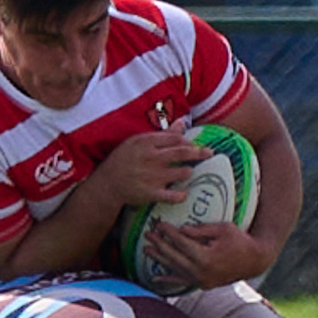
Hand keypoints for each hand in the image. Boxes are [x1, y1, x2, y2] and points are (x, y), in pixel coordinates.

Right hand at [92, 131, 209, 206]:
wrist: (107, 183)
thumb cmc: (124, 159)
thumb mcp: (138, 142)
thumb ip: (162, 134)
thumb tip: (182, 122)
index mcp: (147, 143)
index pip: (175, 138)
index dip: (187, 141)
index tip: (193, 145)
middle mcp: (151, 158)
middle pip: (182, 153)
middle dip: (199, 153)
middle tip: (209, 153)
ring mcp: (152, 177)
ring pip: (181, 173)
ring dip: (188, 172)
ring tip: (187, 172)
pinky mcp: (151, 193)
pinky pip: (172, 196)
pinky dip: (181, 195)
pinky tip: (184, 194)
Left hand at [143, 221, 274, 289]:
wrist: (254, 261)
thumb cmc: (240, 241)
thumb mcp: (223, 229)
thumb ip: (201, 230)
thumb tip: (181, 229)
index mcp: (206, 257)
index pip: (182, 243)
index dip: (169, 233)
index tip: (159, 224)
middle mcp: (201, 272)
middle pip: (175, 257)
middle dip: (160, 244)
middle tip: (148, 234)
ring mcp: (201, 281)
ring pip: (175, 269)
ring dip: (160, 259)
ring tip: (146, 249)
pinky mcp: (203, 284)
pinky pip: (182, 281)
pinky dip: (168, 279)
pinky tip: (155, 278)